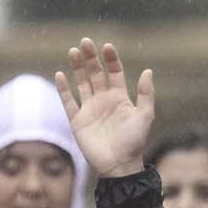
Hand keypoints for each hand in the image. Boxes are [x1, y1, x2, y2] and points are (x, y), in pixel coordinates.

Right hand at [54, 38, 154, 176]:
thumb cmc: (134, 142)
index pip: (114, 72)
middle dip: (90, 58)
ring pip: (81, 83)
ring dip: (77, 68)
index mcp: (120, 97)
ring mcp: (90, 109)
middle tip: (85, 42)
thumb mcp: (145, 116)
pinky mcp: (78, 121)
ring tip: (73, 51)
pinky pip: (68, 102)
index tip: (106, 46)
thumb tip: (147, 70)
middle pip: (95, 73)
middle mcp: (104, 100)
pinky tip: (60, 74)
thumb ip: (146, 94)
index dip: (110, 59)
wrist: (119, 166)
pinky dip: (63, 89)